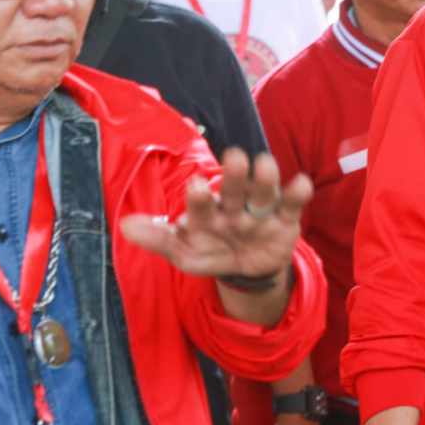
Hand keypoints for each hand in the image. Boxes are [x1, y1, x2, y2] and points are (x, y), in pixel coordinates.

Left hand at [120, 148, 312, 280]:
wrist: (246, 268)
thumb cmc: (212, 250)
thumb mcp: (185, 251)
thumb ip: (158, 238)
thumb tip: (124, 226)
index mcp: (207, 212)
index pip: (201, 202)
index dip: (199, 196)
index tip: (196, 184)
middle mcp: (233, 205)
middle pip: (234, 189)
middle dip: (234, 176)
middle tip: (233, 157)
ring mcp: (259, 211)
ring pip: (262, 192)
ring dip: (264, 179)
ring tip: (265, 164)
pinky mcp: (284, 220)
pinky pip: (291, 205)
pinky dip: (296, 193)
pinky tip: (300, 183)